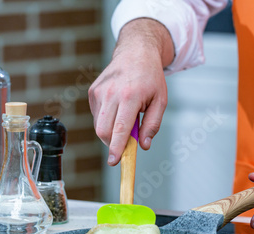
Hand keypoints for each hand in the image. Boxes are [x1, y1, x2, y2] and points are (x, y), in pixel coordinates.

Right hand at [88, 19, 173, 165]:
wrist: (136, 52)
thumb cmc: (150, 77)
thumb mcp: (160, 101)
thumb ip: (152, 125)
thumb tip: (143, 145)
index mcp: (130, 96)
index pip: (120, 129)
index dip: (116, 148)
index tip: (114, 161)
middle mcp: (111, 94)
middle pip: (104, 131)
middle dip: (113, 143)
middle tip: (127, 143)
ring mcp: (99, 92)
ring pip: (99, 125)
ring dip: (111, 131)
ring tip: (127, 118)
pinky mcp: (93, 92)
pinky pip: (97, 116)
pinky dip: (107, 120)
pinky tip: (118, 109)